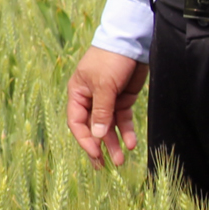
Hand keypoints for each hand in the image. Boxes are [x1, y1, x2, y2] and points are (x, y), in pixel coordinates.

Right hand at [65, 47, 149, 166]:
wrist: (131, 42)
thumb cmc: (109, 60)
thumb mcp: (103, 86)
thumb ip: (101, 112)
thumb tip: (97, 136)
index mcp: (78, 94)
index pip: (76, 122)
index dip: (85, 140)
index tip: (95, 154)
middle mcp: (91, 99)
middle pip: (92, 128)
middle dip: (99, 147)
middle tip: (106, 167)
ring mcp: (107, 100)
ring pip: (108, 127)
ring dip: (114, 143)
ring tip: (121, 161)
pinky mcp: (123, 99)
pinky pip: (123, 120)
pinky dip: (127, 132)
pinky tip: (132, 143)